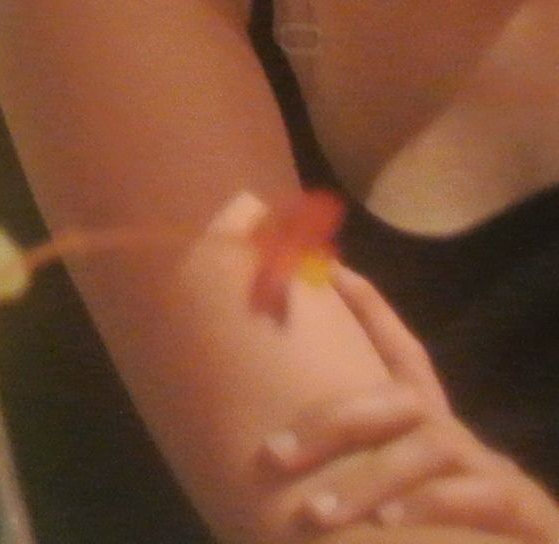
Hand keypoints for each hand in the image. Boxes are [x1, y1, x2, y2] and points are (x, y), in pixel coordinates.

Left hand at [255, 266, 558, 543]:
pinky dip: (426, 505)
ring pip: (431, 448)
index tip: (335, 273)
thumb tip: (278, 447)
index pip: (403, 356)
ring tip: (317, 511)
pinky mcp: (518, 506)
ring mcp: (489, 469)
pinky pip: (474, 496)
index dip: (373, 314)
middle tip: (273, 455)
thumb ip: (358, 458)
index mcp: (428, 425)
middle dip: (333, 421)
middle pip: (401, 401)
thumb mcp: (397, 481)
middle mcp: (457, 438)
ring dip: (369, 478)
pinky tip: (386, 523)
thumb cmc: (446, 519)